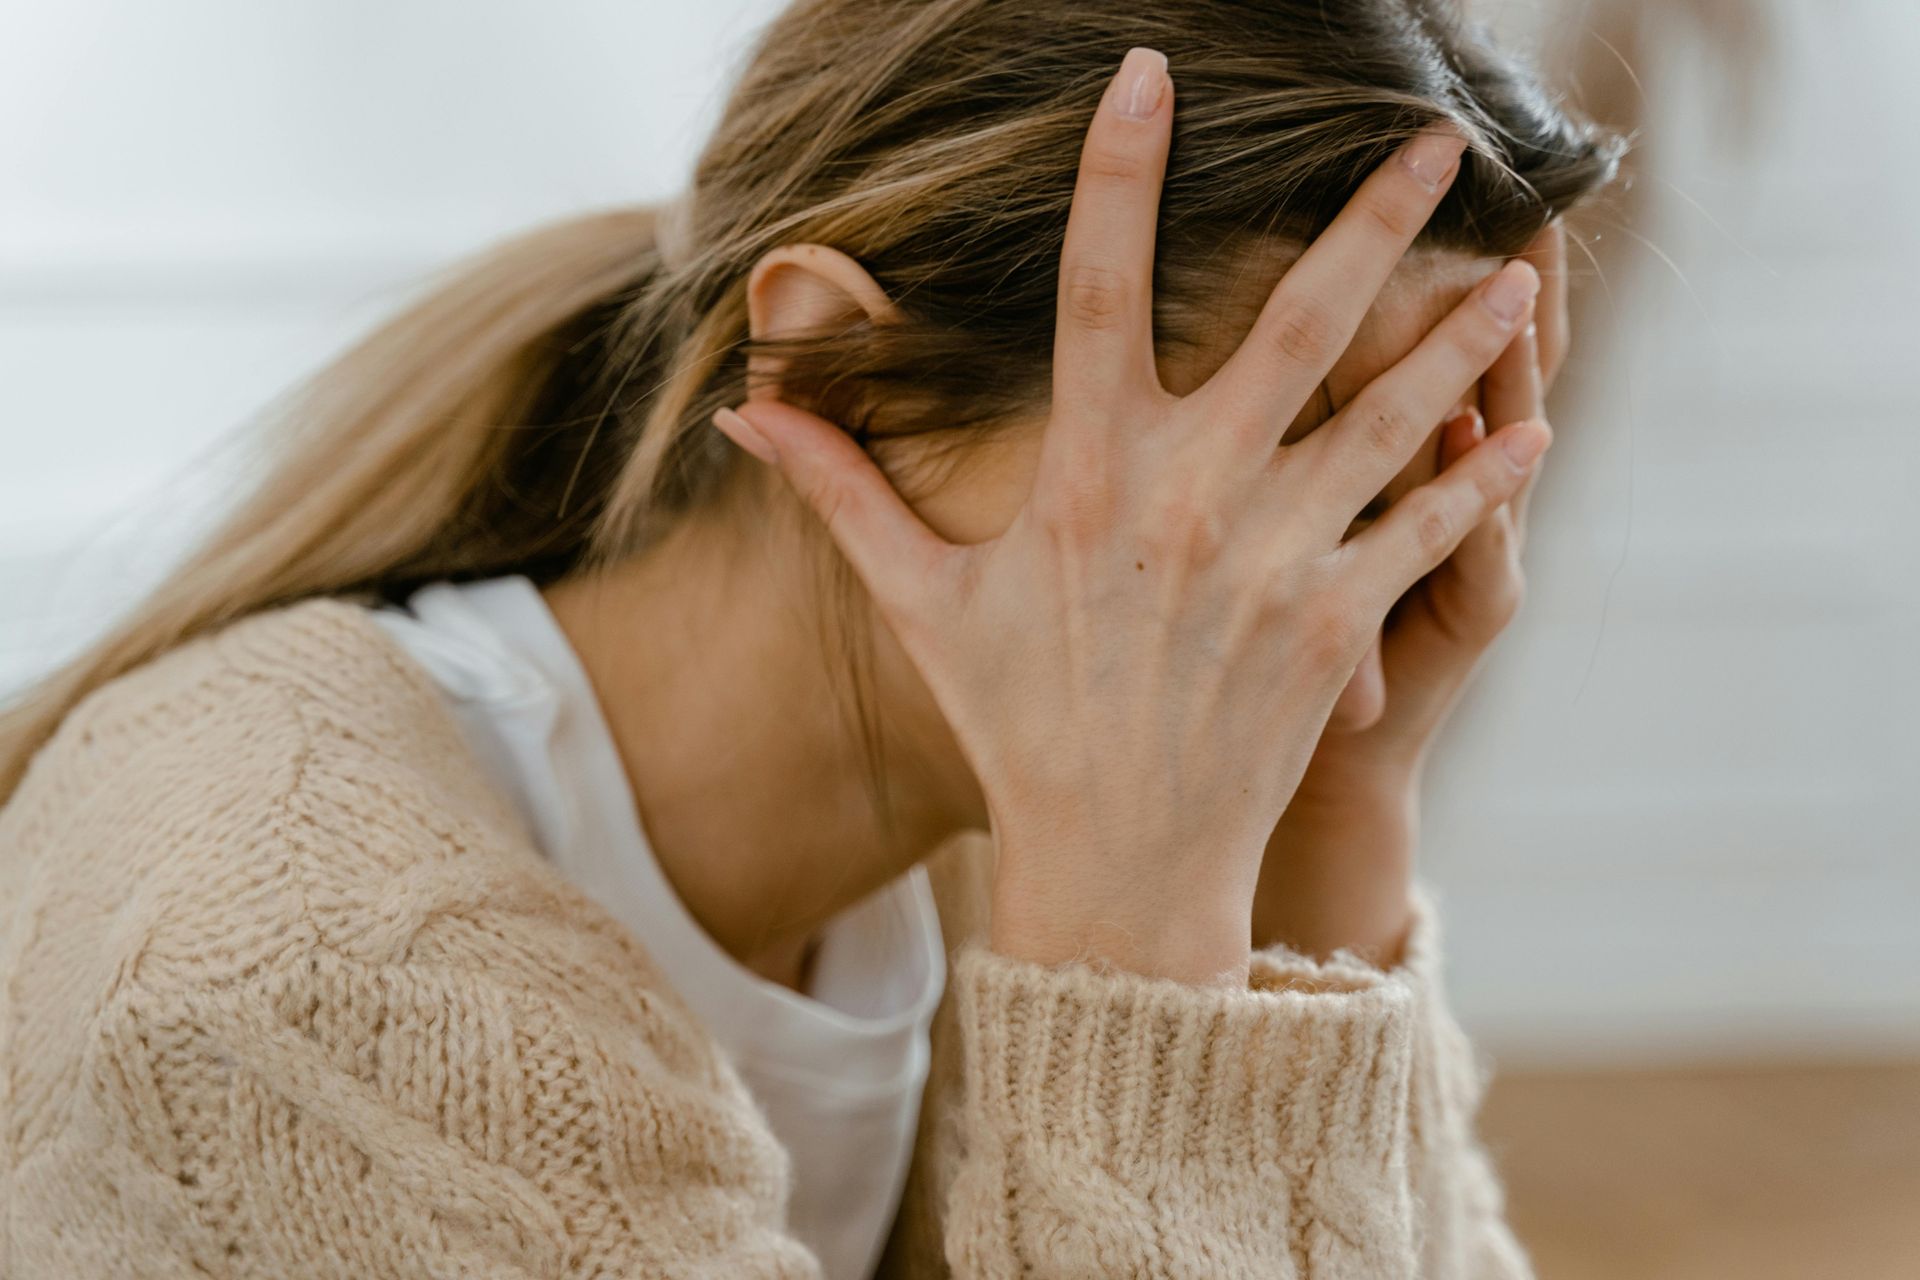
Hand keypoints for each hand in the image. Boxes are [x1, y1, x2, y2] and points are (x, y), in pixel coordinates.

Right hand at [712, 48, 1548, 985]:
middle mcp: (1190, 499)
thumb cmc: (1015, 722)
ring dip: (1463, 335)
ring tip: (1525, 268)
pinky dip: (1486, 478)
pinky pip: (1429, 530)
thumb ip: (842, 490)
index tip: (1150, 75)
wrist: (1114, 862)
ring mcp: (1275, 561)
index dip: (1119, 173)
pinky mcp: (1336, 625)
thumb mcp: (920, 602)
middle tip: (1432, 133)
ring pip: (1392, 415)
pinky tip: (1534, 426)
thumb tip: (743, 410)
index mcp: (1085, 475)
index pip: (1098, 288)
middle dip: (1371, 219)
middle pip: (1296, 322)